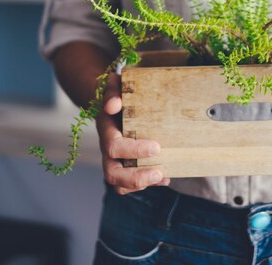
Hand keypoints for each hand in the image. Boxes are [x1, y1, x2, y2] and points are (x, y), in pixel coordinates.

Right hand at [98, 73, 168, 194]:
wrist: (114, 104)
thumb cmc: (120, 94)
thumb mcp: (116, 87)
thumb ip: (113, 92)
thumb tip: (113, 105)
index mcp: (106, 130)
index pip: (114, 146)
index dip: (133, 150)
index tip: (156, 147)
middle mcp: (107, 149)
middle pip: (112, 173)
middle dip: (135, 177)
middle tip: (159, 173)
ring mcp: (114, 160)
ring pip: (118, 183)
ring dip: (140, 184)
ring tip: (163, 177)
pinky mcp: (124, 166)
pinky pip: (129, 184)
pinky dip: (147, 184)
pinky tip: (165, 178)